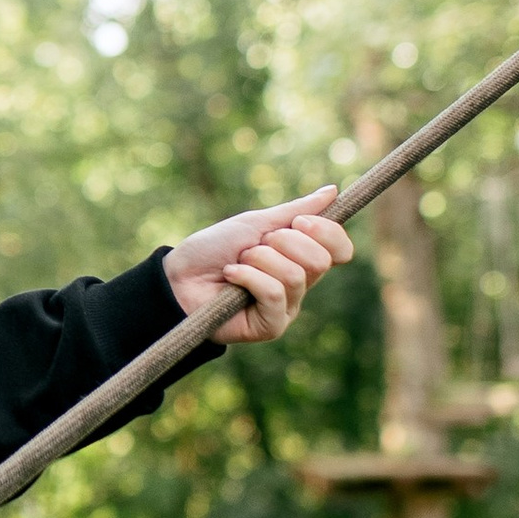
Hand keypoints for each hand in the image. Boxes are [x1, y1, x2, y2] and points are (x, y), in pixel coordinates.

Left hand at [164, 189, 351, 345]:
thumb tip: (333, 191)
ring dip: (259, 260)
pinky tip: (230, 276)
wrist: (178, 275)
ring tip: (237, 262)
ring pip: (295, 276)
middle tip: (254, 246)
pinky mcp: (270, 326)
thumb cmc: (214, 249)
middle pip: (320, 260)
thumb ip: (296, 211)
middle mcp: (300, 285)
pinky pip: (274, 294)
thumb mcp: (256, 222)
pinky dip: (248, 277)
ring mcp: (287, 307)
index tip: (298, 221)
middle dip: (283, 243)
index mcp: (301, 258)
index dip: (326, 232)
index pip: (339, 249)